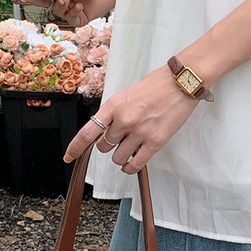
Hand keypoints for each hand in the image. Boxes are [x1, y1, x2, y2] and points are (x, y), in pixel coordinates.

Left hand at [63, 65, 201, 173]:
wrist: (181, 82)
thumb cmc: (156, 86)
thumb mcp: (127, 95)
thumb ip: (114, 113)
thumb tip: (105, 133)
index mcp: (114, 105)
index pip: (88, 132)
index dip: (75, 147)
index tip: (68, 157)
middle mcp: (124, 120)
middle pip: (103, 147)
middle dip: (109, 145)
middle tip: (121, 138)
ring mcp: (139, 132)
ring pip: (118, 158)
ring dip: (121, 156)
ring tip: (131, 145)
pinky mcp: (155, 142)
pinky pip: (135, 164)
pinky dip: (130, 167)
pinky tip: (131, 163)